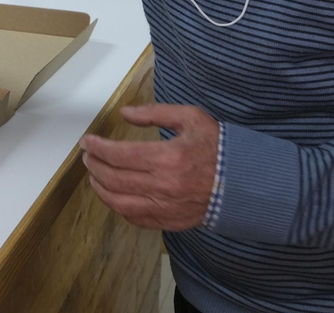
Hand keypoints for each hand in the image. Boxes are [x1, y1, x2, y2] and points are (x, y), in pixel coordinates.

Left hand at [80, 103, 219, 231]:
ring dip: (100, 189)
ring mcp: (166, 207)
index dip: (97, 148)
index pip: (118, 155)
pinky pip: (135, 218)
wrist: (246, 182)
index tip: (87, 142)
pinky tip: (113, 195)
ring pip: (119, 202)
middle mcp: (164, 185)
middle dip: (94, 166)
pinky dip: (118, 207)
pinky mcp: (170, 221)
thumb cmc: (217, 146)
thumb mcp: (191, 118)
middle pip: (114, 178)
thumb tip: (124, 112)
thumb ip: (155, 112)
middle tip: (88, 157)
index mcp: (168, 157)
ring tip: (94, 176)